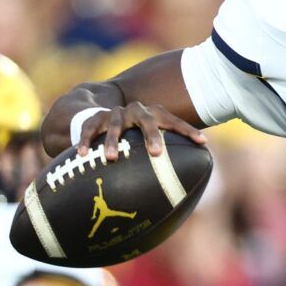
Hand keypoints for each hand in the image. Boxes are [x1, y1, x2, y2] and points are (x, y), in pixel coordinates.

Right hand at [78, 102, 206, 159]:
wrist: (106, 116)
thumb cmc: (138, 135)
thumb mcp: (153, 138)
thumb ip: (171, 151)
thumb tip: (198, 174)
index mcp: (154, 115)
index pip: (174, 121)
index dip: (188, 131)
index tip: (202, 142)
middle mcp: (136, 111)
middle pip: (146, 120)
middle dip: (151, 135)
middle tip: (156, 153)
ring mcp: (115, 114)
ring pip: (116, 126)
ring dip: (113, 141)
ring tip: (112, 158)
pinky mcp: (95, 120)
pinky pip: (89, 130)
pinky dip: (85, 142)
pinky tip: (82, 155)